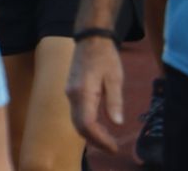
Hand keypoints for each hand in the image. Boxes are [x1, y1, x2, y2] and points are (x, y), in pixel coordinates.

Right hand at [65, 36, 128, 152]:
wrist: (91, 39)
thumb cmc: (105, 57)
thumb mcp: (115, 78)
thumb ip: (115, 101)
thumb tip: (117, 123)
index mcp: (83, 92)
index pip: (87, 124)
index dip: (100, 139)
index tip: (114, 147)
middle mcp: (72, 95)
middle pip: (80, 126)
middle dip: (96, 140)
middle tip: (113, 147)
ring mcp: (70, 93)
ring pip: (77, 121)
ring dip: (91, 134)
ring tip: (109, 139)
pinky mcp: (71, 91)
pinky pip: (77, 114)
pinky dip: (88, 125)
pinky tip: (101, 126)